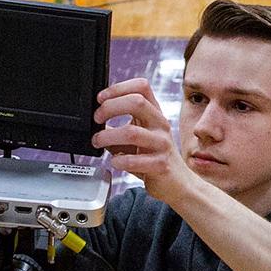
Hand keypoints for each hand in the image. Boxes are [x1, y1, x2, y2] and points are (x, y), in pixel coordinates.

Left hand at [91, 78, 196, 203]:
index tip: (101, 98)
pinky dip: (119, 160)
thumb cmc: (153, 156)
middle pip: (137, 102)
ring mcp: (162, 144)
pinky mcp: (161, 165)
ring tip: (98, 142)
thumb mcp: (138, 135)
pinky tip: (115, 162)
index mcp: (155, 113)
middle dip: (110, 108)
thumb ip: (118, 126)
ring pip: (132, 132)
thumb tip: (94, 123)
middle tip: (97, 119)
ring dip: (108, 136)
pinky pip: (136, 160)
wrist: (177, 183)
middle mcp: (161, 124)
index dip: (118, 88)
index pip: (142, 87)